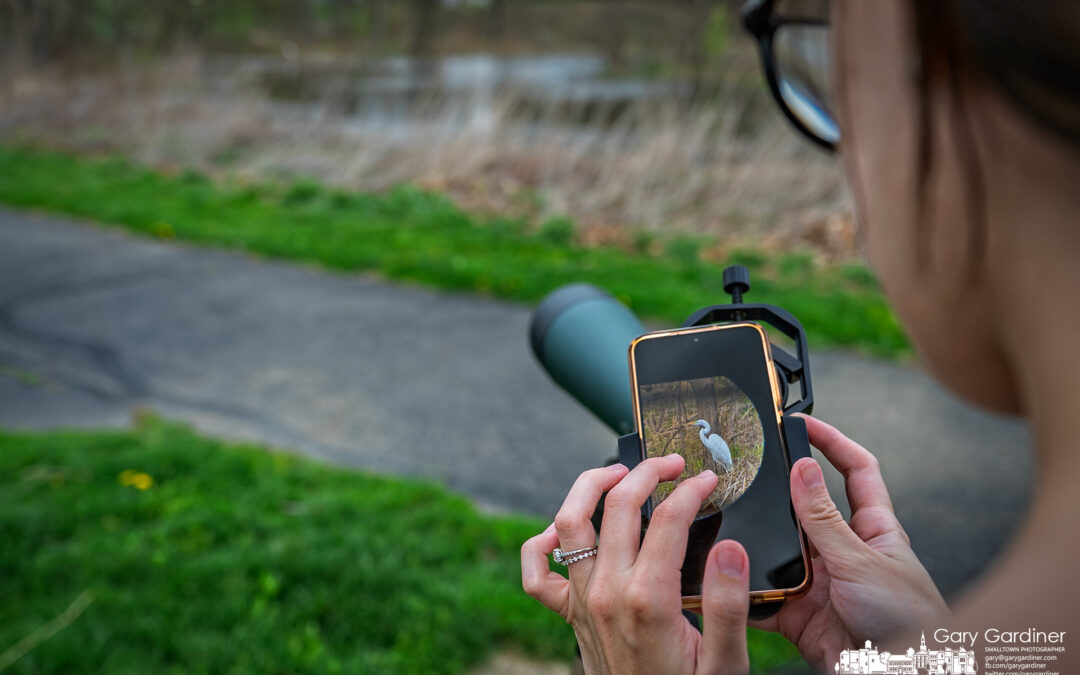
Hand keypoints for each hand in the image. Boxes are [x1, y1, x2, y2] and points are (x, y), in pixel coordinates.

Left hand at [522, 455, 751, 673]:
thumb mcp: (725, 663)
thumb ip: (728, 606)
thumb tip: (730, 549)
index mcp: (649, 599)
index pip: (670, 519)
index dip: (692, 489)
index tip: (709, 480)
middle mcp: (607, 592)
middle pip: (618, 504)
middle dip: (646, 471)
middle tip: (671, 464)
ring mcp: (581, 600)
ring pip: (570, 521)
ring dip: (591, 485)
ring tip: (620, 473)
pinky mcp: (567, 614)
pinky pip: (537, 571)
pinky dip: (543, 541)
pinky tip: (564, 529)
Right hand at [751, 415, 949, 670]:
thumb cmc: (912, 623)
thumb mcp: (863, 561)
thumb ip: (825, 518)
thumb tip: (802, 467)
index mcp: (874, 529)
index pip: (855, 471)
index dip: (832, 442)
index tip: (802, 422)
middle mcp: (845, 551)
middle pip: (805, 508)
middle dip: (778, 493)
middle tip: (748, 470)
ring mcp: (821, 582)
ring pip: (778, 550)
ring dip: (759, 545)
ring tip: (734, 526)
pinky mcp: (800, 614)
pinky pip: (765, 595)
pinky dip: (746, 590)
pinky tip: (727, 579)